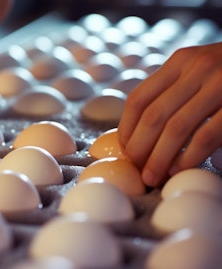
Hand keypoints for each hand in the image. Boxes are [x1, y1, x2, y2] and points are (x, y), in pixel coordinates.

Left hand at [118, 42, 221, 186]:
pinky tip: (179, 169)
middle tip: (138, 170)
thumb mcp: (199, 70)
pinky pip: (206, 136)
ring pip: (176, 128)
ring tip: (153, 176)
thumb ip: (173, 90)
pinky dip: (188, 156)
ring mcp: (221, 84)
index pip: (139, 98)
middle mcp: (197, 68)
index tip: (126, 150)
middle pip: (153, 116)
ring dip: (160, 158)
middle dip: (140, 148)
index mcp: (180, 62)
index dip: (127, 129)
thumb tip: (137, 134)